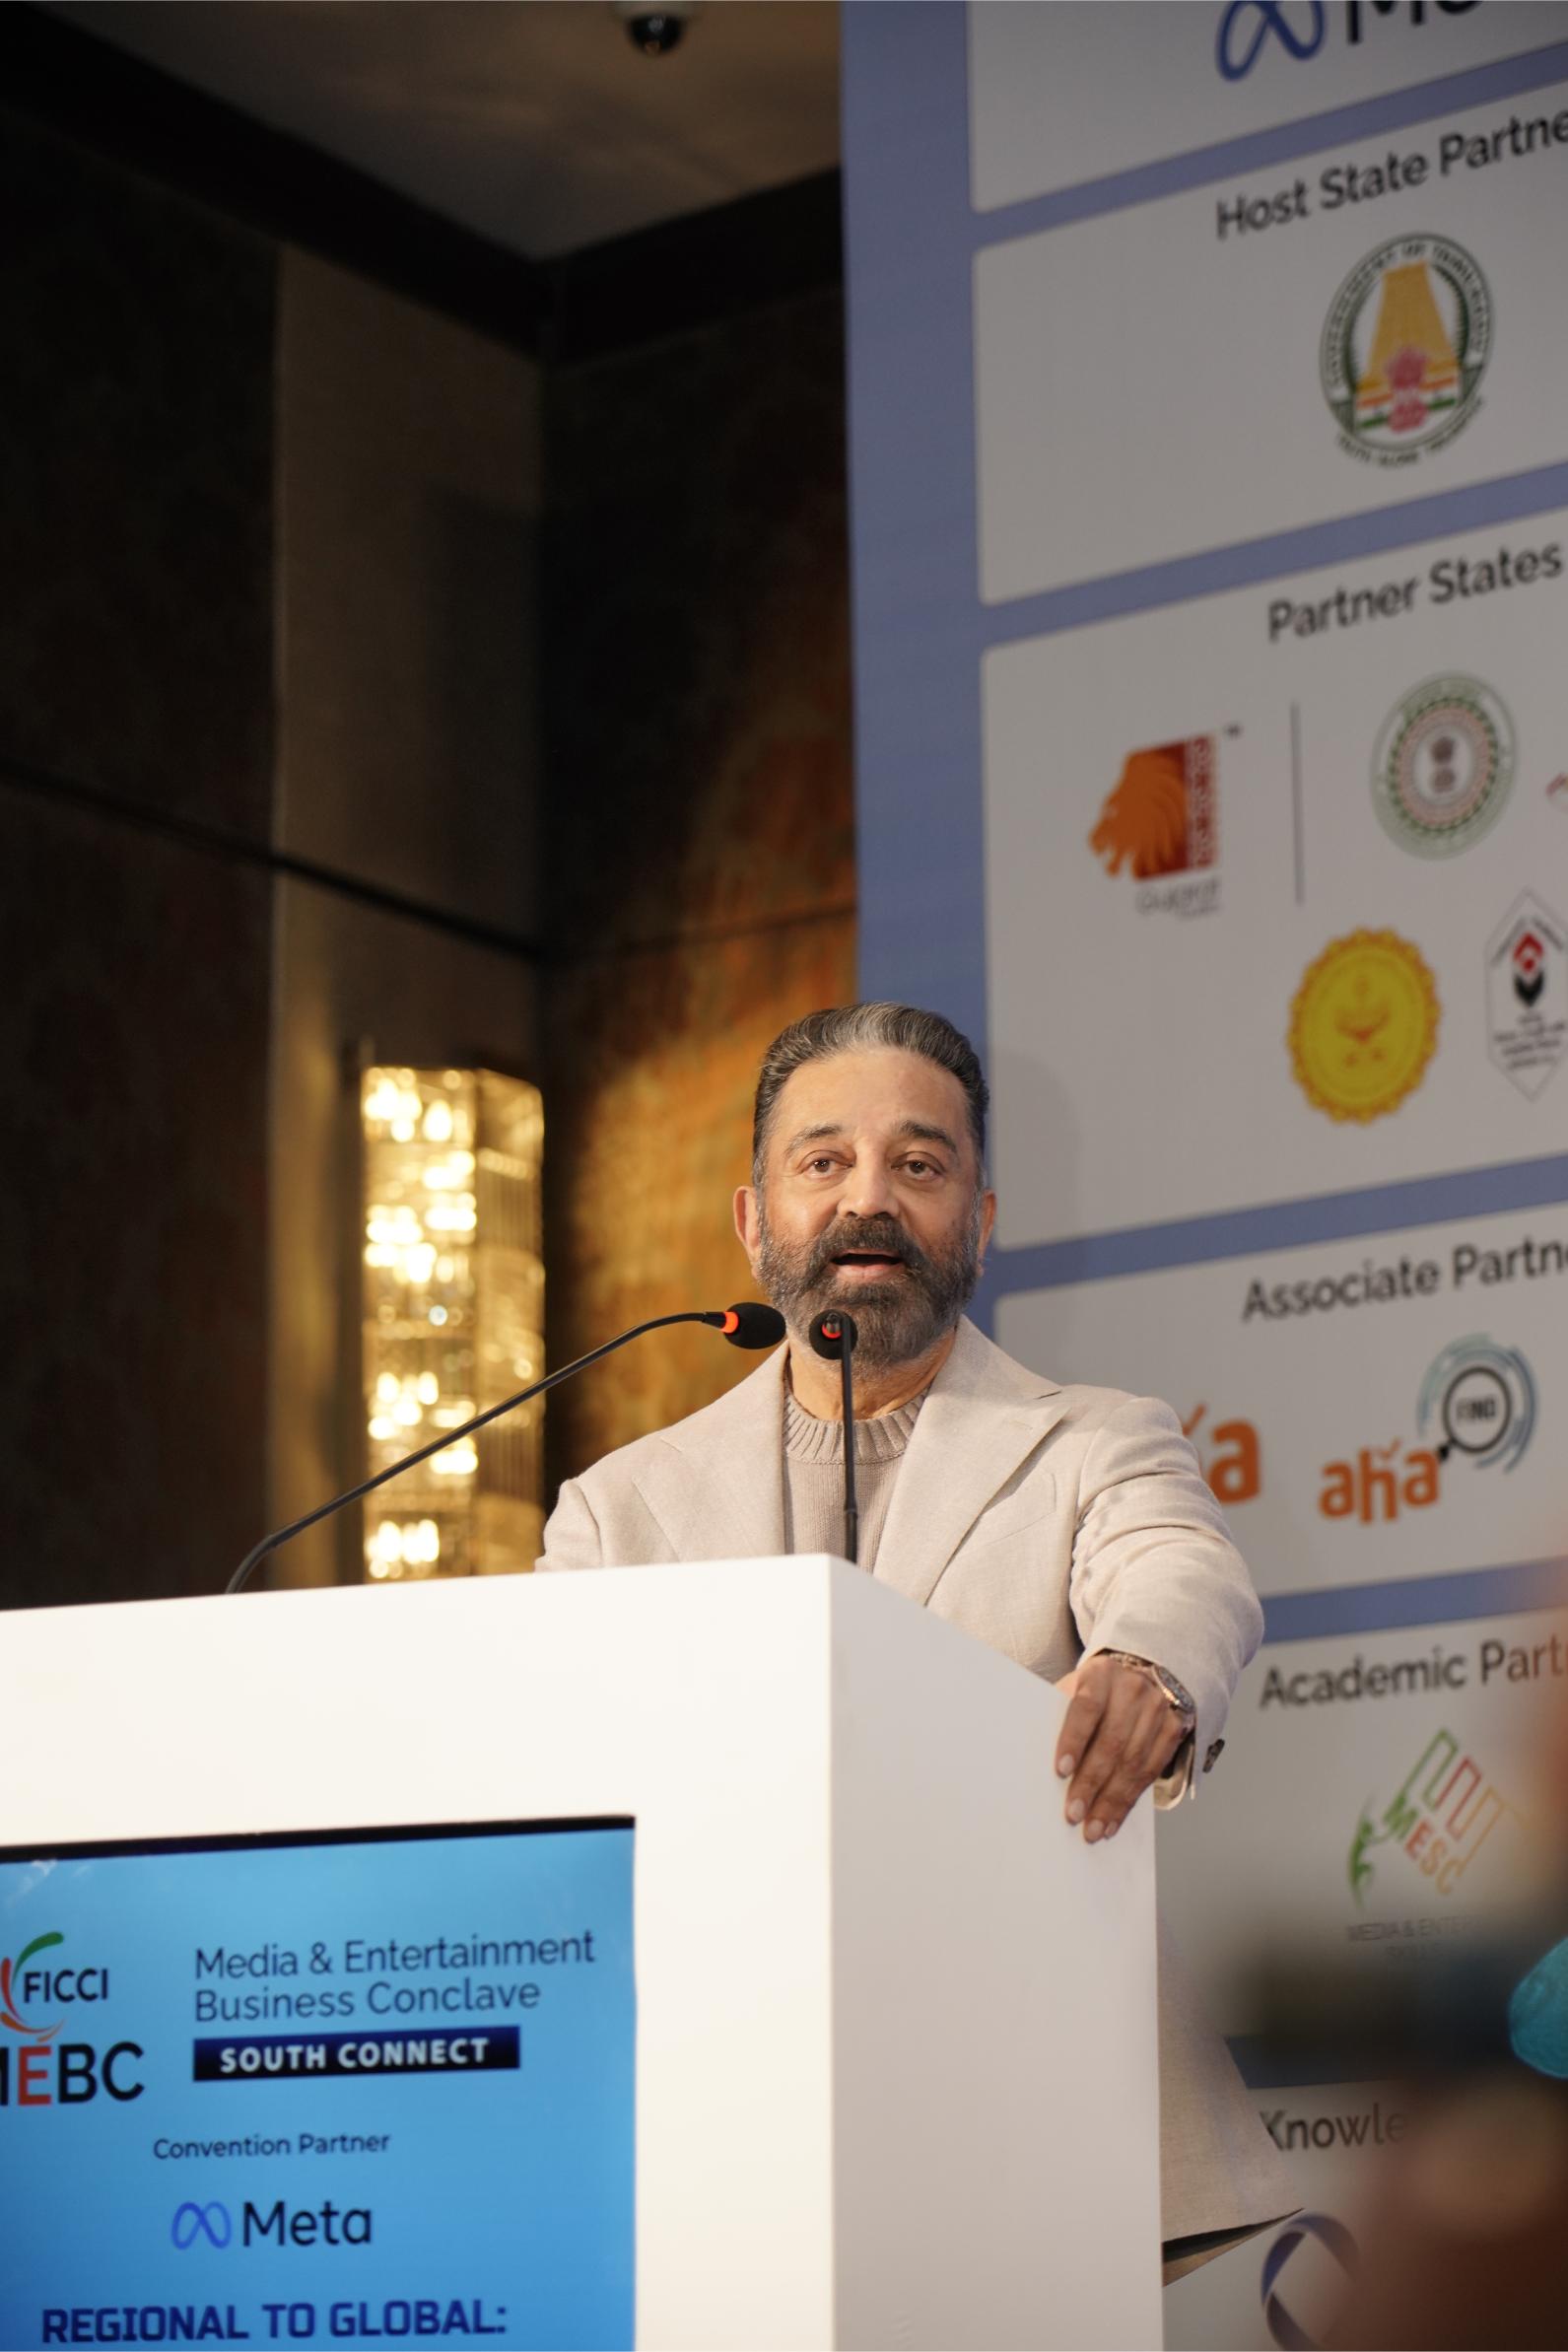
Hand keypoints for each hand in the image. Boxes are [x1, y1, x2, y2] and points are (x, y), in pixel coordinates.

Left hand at [1053, 1653, 1185, 1842]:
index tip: (1061, 1770)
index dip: (1074, 1739)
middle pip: (1112, 1742)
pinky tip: (1113, 1820)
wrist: (1142, 1671)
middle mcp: (1134, 1689)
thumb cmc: (1095, 1688)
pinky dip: (1130, 1801)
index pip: (1087, 1707)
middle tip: (1073, 1813)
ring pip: (1134, 1763)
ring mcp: (1158, 1709)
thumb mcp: (1075, 1686)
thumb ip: (1060, 1713)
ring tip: (1093, 1828)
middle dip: (1091, 1783)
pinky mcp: (1174, 1729)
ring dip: (1111, 1801)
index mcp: (1102, 1673)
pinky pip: (1151, 1773)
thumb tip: (1035, 1757)